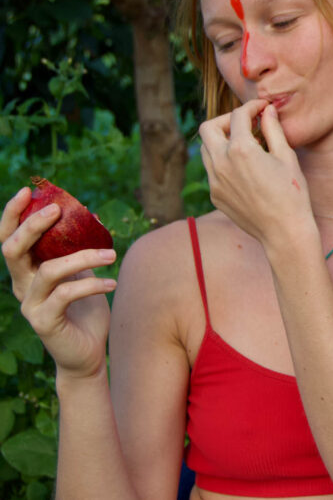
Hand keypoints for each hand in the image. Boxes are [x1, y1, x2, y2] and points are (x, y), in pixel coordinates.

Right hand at [1, 187, 116, 379]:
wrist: (88, 352)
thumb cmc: (86, 310)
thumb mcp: (83, 273)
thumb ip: (79, 248)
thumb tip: (91, 214)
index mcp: (28, 271)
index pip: (9, 238)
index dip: (13, 214)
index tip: (28, 190)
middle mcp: (22, 286)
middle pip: (13, 249)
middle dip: (33, 225)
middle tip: (58, 210)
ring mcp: (30, 305)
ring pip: (48, 270)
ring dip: (83, 257)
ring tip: (111, 255)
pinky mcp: (44, 322)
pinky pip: (66, 295)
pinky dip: (92, 285)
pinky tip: (112, 283)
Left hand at [199, 100, 314, 246]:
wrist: (284, 231)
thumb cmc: (291, 194)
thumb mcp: (286, 157)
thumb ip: (273, 130)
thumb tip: (268, 111)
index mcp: (241, 150)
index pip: (238, 116)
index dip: (252, 107)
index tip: (262, 108)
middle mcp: (221, 163)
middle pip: (208, 128)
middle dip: (226, 120)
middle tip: (246, 124)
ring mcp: (214, 181)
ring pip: (206, 149)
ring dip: (221, 141)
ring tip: (245, 146)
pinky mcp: (215, 195)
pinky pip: (212, 170)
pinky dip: (224, 162)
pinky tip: (244, 169)